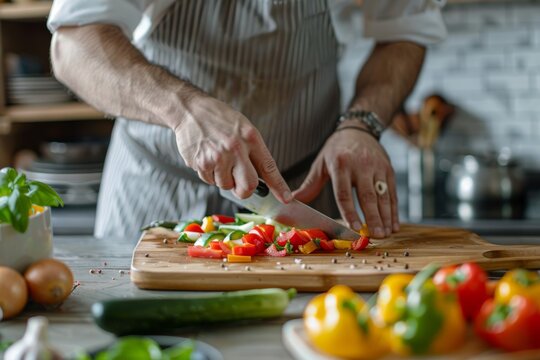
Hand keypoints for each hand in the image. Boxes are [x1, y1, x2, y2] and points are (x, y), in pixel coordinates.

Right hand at [173, 94, 291, 202]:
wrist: (189, 110)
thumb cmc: (219, 120)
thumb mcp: (243, 128)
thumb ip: (253, 152)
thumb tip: (261, 179)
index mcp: (250, 137)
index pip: (269, 167)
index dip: (278, 186)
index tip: (285, 198)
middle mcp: (236, 148)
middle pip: (248, 186)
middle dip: (244, 190)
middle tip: (238, 182)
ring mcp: (218, 156)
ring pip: (226, 186)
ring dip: (223, 179)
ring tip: (217, 159)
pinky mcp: (201, 163)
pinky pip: (209, 181)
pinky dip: (209, 174)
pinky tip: (206, 158)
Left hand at [293, 127, 398, 237]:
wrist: (358, 129)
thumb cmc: (336, 150)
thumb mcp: (321, 163)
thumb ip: (310, 184)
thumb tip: (292, 200)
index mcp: (340, 165)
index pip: (344, 192)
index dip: (350, 211)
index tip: (355, 228)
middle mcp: (361, 165)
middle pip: (367, 196)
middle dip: (373, 218)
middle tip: (376, 236)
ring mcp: (377, 167)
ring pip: (383, 195)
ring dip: (386, 217)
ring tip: (386, 234)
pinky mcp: (388, 169)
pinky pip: (393, 192)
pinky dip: (394, 210)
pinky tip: (394, 225)